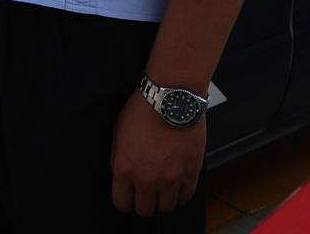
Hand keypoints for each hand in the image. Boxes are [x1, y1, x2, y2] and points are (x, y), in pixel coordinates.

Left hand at [110, 91, 203, 216]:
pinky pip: (185, 197)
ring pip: (166, 207)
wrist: (171, 99)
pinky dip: (181, 194)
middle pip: (144, 210)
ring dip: (163, 200)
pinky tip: (177, 185)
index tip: (128, 198)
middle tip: (146, 194)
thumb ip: (120, 159)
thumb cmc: (144, 110)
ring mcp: (170, 179)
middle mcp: (147, 179)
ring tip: (163, 189)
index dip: (125, 202)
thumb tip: (123, 173)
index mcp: (125, 169)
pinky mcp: (190, 174)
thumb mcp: (118, 134)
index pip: (122, 203)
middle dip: (143, 203)